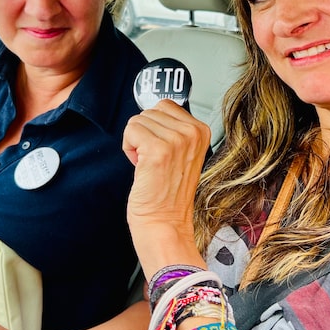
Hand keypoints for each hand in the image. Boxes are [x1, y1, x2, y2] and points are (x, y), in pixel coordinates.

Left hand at [122, 99, 210, 236]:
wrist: (165, 223)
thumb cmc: (169, 193)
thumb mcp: (183, 153)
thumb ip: (174, 129)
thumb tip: (153, 111)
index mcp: (201, 130)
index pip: (165, 105)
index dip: (156, 128)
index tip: (161, 151)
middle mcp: (192, 132)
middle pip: (150, 111)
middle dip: (144, 134)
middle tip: (153, 160)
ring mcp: (177, 140)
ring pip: (138, 120)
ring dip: (136, 143)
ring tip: (149, 165)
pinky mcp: (158, 150)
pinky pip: (131, 131)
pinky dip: (129, 149)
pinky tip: (141, 167)